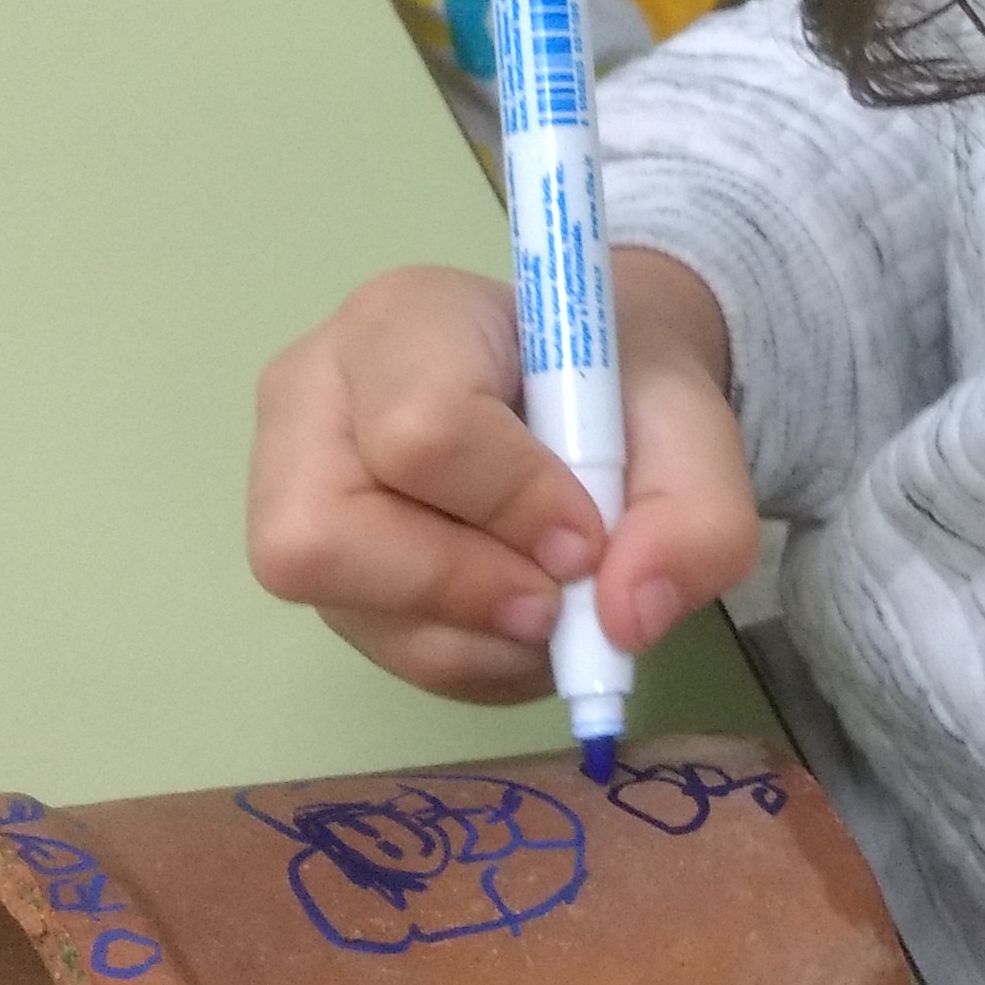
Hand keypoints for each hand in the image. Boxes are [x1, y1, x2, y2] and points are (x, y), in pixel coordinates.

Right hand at [248, 254, 758, 699]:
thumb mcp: (693, 430)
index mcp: (403, 323)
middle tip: (557, 595)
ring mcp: (291, 493)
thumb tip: (625, 620)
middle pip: (323, 535)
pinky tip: (522, 619)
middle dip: (463, 588)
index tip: (589, 532)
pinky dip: (473, 660)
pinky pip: (380, 652)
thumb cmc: (620, 392)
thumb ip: (694, 515)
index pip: (419, 430)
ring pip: (345, 608)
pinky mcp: (320, 572)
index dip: (511, 504)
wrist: (593, 403)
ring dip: (476, 636)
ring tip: (552, 600)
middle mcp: (314, 402)